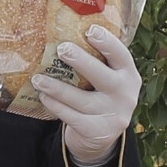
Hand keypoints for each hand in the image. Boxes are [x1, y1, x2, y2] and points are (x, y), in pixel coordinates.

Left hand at [32, 25, 140, 164]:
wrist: (101, 136)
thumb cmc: (99, 97)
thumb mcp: (106, 79)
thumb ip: (95, 62)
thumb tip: (63, 35)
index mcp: (128, 75)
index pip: (122, 56)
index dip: (108, 42)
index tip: (91, 30)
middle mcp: (125, 95)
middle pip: (103, 76)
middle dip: (82, 61)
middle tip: (62, 48)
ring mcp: (113, 114)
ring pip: (81, 99)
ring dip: (57, 88)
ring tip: (38, 79)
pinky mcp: (97, 131)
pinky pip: (71, 116)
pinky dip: (55, 106)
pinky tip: (43, 96)